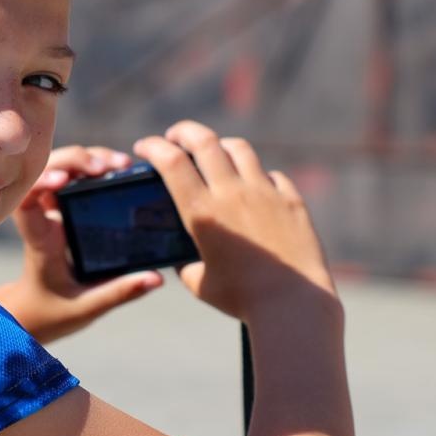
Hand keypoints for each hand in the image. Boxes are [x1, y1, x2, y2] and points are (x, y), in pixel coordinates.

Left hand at [0, 145, 163, 342]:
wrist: (33, 313)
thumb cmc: (53, 311)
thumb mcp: (87, 307)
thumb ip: (120, 292)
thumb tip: (157, 278)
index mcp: (41, 239)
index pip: (27, 200)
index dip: (40, 180)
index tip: (63, 179)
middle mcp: (43, 217)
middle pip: (47, 171)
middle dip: (75, 160)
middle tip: (110, 165)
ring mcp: (53, 210)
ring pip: (61, 168)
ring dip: (88, 158)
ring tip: (121, 163)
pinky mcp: (64, 208)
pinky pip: (73, 177)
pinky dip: (93, 167)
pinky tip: (117, 168)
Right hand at [133, 121, 335, 322]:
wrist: (292, 304)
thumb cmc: (241, 299)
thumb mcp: (198, 282)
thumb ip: (185, 262)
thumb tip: (181, 255)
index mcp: (202, 212)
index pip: (171, 161)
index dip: (153, 147)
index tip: (144, 147)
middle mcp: (233, 193)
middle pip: (204, 140)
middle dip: (183, 131)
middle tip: (175, 137)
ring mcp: (265, 192)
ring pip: (239, 148)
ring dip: (220, 145)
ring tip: (214, 156)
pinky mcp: (290, 200)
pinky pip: (271, 175)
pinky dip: (256, 175)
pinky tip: (253, 188)